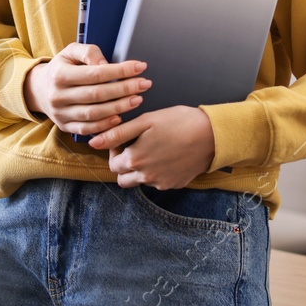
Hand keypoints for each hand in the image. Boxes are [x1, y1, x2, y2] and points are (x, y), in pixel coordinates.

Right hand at [22, 43, 149, 137]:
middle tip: (145, 84)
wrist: (39, 90)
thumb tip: (106, 64)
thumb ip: (88, 52)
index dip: (120, 70)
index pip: (95, 73)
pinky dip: (106, 125)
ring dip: (119, 107)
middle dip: (125, 89)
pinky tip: (120, 117)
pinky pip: (88, 129)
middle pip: (97, 94)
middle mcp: (58, 96)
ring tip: (137, 99)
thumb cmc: (61, 68)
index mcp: (59, 75)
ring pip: (94, 114)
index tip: (140, 67)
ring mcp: (61, 114)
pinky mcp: (65, 126)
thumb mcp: (70, 52)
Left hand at [90, 106, 215, 189]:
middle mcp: (145, 177)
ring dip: (139, 169)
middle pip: (122, 177)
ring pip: (139, 181)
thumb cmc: (179, 122)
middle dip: (124, 162)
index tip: (126, 137)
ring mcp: (160, 183)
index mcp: (134, 159)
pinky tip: (167, 155)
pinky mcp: (174, 185)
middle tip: (136, 145)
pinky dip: (156, 172)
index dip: (115, 149)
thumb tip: (93, 142)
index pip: (112, 163)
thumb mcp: (146, 121)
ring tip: (152, 149)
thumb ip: (118, 133)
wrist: (212, 135)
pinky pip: (157, 182)